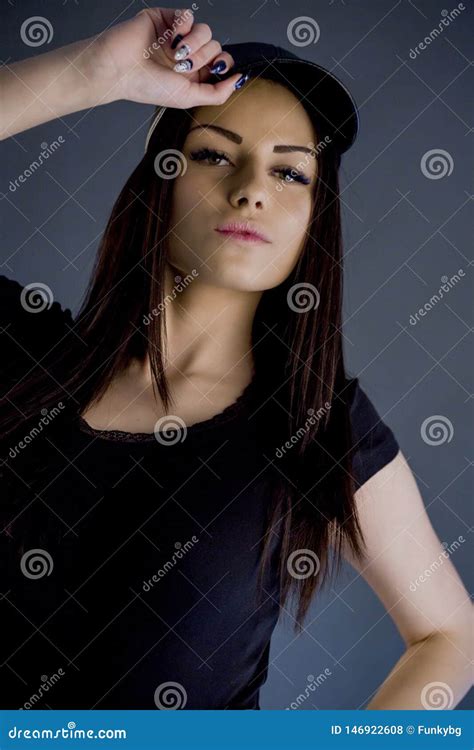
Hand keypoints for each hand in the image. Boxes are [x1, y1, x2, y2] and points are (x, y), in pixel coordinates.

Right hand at [89, 6, 244, 108]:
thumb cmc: (148, 86)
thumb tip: (239, 81)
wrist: (121, 68)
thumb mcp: (188, 98)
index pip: (221, 63)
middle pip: (216, 47)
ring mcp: (178, 37)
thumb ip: (217, 94)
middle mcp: (188, 56)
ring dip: (195, 43)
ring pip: (206, 31)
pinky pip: (189, 16)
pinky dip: (184, 26)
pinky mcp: (167, 19)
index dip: (223, 65)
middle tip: (182, 66)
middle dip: (203, 57)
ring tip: (176, 54)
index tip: (216, 69)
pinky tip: (172, 38)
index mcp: (193, 75)